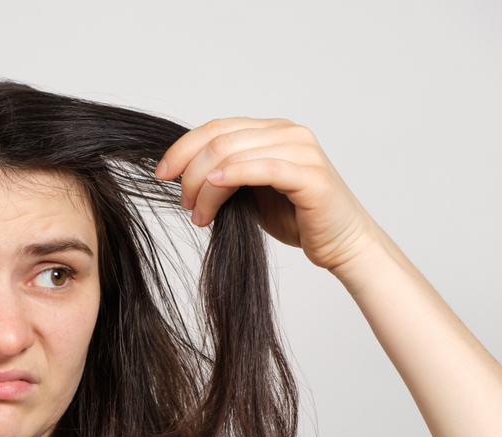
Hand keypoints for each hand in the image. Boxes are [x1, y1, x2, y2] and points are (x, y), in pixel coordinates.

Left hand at [155, 118, 378, 270]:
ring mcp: (302, 150)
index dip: (182, 149)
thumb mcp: (249, 192)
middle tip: (184, 204)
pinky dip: (232, 177)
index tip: (161, 174)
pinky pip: (262, 168)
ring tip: (198, 214)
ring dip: (205, 186)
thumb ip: (224, 175)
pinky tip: (213, 190)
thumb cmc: (296, 218)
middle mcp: (287, 132)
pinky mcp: (311, 175)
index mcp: (270, 130)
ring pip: (234, 154)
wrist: (340, 243)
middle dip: (190, 172)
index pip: (216, 128)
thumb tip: (183, 175)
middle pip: (220, 139)